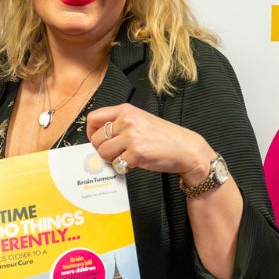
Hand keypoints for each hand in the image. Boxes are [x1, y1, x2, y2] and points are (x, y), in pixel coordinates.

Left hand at [86, 103, 213, 178]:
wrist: (186, 149)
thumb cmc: (164, 136)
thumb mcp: (140, 120)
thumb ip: (120, 123)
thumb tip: (97, 137)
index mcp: (126, 110)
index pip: (93, 118)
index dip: (92, 133)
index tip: (98, 140)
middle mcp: (127, 121)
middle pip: (96, 139)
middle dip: (103, 149)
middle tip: (117, 153)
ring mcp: (131, 137)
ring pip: (103, 153)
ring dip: (112, 159)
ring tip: (126, 157)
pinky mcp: (136, 153)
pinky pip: (116, 164)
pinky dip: (123, 167)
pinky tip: (134, 163)